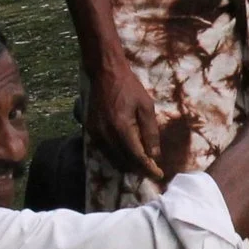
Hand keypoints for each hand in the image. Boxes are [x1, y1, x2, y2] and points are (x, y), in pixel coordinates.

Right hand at [84, 53, 166, 184]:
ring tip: (142, 165)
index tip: (159, 175)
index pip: (136, 157)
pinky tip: (127, 154)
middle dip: (139, 169)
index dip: (148, 168)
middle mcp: (105, 135)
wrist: (105, 73)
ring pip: (112, 159)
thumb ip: (150, 132)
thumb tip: (154, 155)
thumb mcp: (146, 107)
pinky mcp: (90, 131)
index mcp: (121, 128)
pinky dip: (116, 156)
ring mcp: (95, 134)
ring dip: (127, 165)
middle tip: (153, 170)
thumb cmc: (129, 87)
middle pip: (123, 162)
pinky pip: (104, 151)